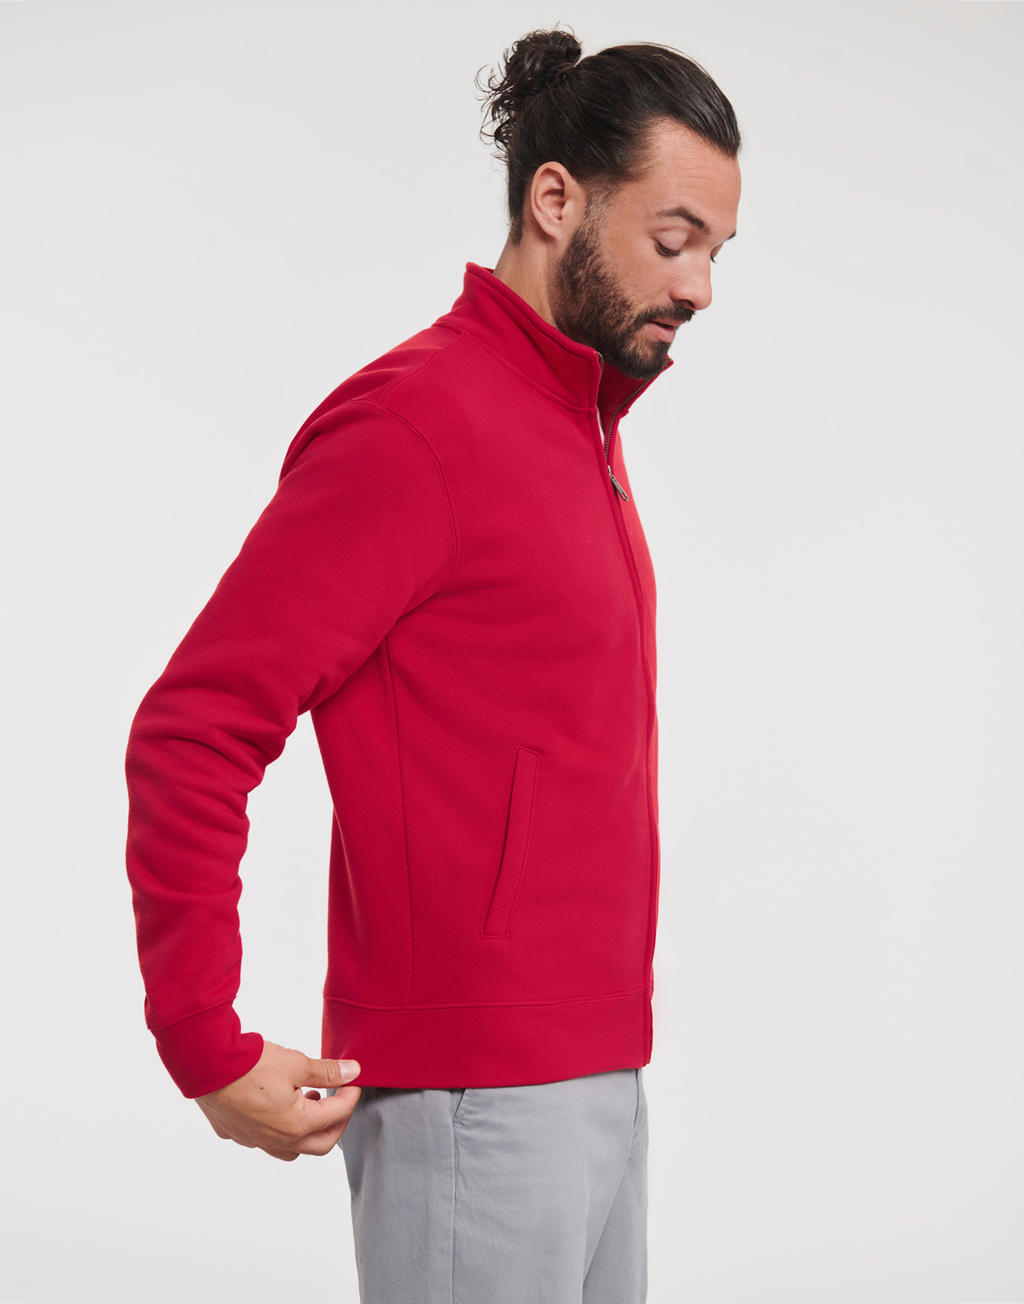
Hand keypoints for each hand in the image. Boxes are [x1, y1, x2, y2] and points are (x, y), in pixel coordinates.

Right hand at [195, 1039, 361, 1161]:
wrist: (207, 1066)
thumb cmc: (250, 1065)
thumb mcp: (296, 1064)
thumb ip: (327, 1072)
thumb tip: (352, 1071)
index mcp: (296, 1126)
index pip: (336, 1116)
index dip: (350, 1097)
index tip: (354, 1080)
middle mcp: (276, 1141)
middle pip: (320, 1144)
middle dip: (336, 1122)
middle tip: (340, 1100)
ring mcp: (254, 1140)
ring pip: (291, 1149)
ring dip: (307, 1130)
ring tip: (309, 1100)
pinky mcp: (235, 1133)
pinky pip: (264, 1139)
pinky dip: (279, 1127)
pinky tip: (277, 1103)